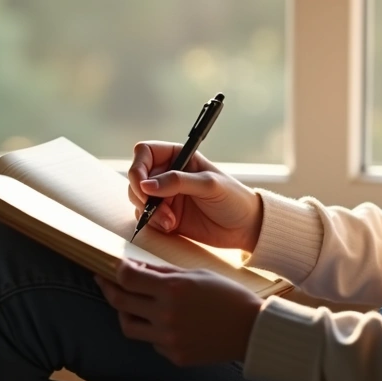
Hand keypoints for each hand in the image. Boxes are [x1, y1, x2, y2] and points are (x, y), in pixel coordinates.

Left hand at [95, 260, 262, 365]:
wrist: (252, 330)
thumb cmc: (227, 296)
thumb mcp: (195, 274)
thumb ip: (162, 273)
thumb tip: (134, 268)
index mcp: (172, 290)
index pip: (126, 278)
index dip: (115, 270)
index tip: (114, 267)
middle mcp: (166, 316)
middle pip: (120, 301)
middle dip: (108, 288)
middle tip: (104, 281)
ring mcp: (169, 339)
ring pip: (129, 327)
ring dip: (125, 313)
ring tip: (130, 304)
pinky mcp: (175, 356)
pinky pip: (152, 342)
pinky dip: (152, 330)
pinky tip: (165, 322)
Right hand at [128, 140, 262, 250]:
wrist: (244, 228)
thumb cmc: (233, 199)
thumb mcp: (209, 185)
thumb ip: (177, 182)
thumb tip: (146, 185)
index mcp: (178, 157)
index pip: (145, 153)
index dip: (138, 167)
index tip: (144, 187)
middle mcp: (168, 174)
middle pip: (137, 178)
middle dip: (142, 196)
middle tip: (154, 209)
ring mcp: (165, 196)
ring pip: (138, 199)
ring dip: (148, 212)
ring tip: (170, 221)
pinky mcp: (165, 216)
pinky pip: (146, 217)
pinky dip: (153, 223)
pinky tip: (171, 227)